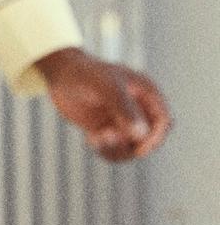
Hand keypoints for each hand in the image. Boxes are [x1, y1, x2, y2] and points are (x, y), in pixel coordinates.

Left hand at [35, 47, 170, 161]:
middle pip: (149, 139)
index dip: (154, 137)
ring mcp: (122, 120)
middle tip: (106, 135)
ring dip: (116, 150)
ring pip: (131, 147)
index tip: (137, 147)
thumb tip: (141, 135)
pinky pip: (114, 150)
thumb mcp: (106, 87)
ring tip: (96, 137)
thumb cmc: (86, 73)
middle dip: (132, 145)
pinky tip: (91, 138)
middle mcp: (138, 109)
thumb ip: (124, 108)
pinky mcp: (107, 129)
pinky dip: (106, 150)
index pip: (162, 122)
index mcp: (146, 94)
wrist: (61, 73)